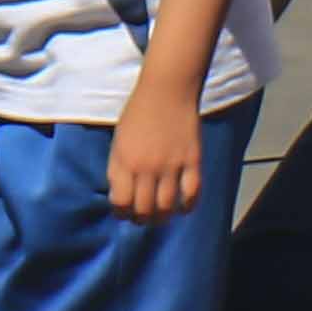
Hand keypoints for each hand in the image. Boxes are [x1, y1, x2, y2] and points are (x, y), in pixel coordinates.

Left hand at [105, 92, 204, 223]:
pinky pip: (192, 194)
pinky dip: (188, 206)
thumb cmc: (138, 113)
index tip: (125, 213)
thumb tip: (121, 195)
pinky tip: (183, 208)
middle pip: (144, 209)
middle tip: (143, 219)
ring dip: (163, 217)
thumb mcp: (119, 140)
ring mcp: (171, 165)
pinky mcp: (192, 161)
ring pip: (167, 206)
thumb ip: (119, 167)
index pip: (121, 201)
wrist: (166, 91)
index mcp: (124, 160)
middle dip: (142, 220)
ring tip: (161, 217)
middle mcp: (146, 167)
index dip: (122, 212)